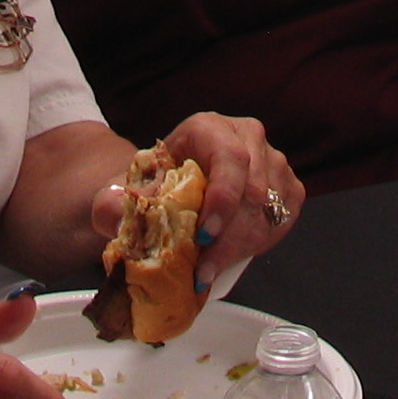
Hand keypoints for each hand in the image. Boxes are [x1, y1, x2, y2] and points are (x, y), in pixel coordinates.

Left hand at [92, 113, 303, 294]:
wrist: (167, 188)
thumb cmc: (150, 187)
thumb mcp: (123, 190)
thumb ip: (112, 202)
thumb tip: (116, 215)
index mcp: (208, 128)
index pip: (229, 158)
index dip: (223, 199)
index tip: (204, 236)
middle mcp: (247, 137)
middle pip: (253, 190)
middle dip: (229, 238)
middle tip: (203, 270)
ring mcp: (272, 161)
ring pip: (270, 209)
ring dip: (241, 247)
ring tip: (209, 270)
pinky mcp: (285, 186)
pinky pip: (282, 220)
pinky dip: (259, 244)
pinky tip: (231, 256)